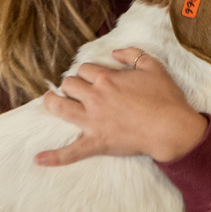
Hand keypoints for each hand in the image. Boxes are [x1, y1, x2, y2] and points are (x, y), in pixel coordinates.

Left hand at [37, 47, 207, 166]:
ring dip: (52, 103)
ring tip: (49, 101)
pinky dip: (54, 157)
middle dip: (71, 85)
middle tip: (76, 90)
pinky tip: (38, 159)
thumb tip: (115, 52)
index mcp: (106, 78)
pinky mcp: (96, 142)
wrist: (171, 128)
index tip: (92, 77)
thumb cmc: (165, 97)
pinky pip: (71, 152)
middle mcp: (95, 97)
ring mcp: (93, 121)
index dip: (87, 72)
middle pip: (69, 85)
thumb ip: (132, 54)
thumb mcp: (152, 66)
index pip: (84, 69)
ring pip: (61, 108)